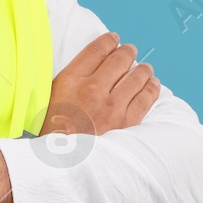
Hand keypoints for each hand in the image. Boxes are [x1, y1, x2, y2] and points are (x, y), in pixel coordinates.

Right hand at [43, 31, 159, 135]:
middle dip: (127, 52)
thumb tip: (87, 65)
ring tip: (145, 67)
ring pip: (135, 77)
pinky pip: (145, 99)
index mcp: (71, 80)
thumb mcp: (49, 98)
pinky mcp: (125, 123)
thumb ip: (68, 79)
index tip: (114, 39)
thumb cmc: (51, 132)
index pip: (96, 50)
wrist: (61, 163)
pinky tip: (153, 84)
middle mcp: (93, 89)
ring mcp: (112, 107)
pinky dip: (151, 88)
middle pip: (118, 60)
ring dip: (143, 69)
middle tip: (130, 50)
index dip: (108, 41)